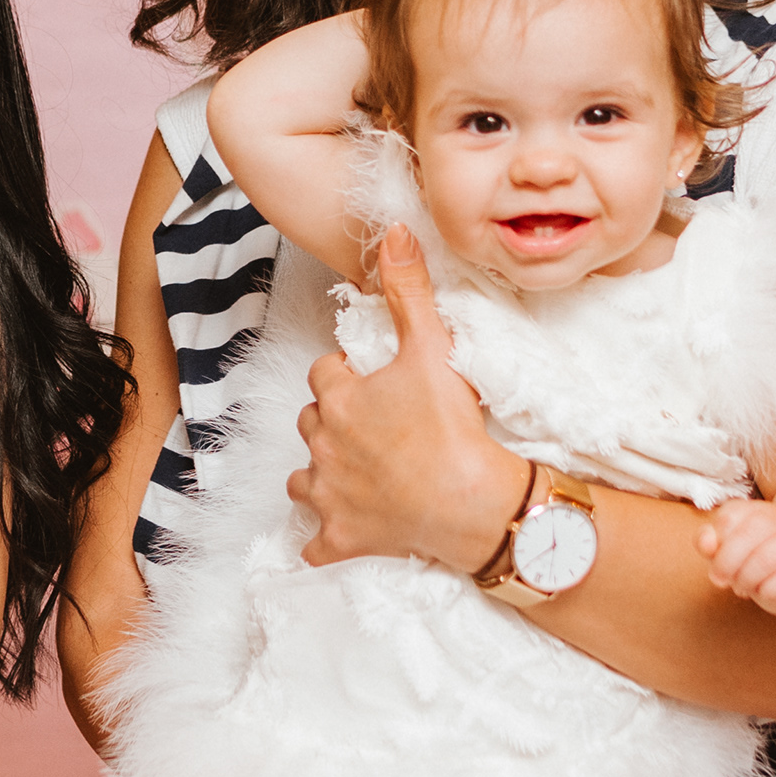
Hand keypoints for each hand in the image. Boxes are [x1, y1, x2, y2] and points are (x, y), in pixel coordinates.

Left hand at [291, 226, 522, 571]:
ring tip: (355, 471)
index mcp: (339, 399)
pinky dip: (325, 538)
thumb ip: (409, 291)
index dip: (347, 374)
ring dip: (320, 472)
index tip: (374, 381)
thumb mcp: (433, 349)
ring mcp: (329, 494)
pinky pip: (316, 543)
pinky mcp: (340, 537)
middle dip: (334, 420)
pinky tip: (343, 531)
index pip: (324, 374)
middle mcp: (323, 445)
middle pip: (312, 422)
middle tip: (374, 425)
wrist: (473, 503)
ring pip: (302, 478)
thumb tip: (394, 233)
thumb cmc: (453, 427)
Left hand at [700, 498, 775, 613]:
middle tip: (725, 579)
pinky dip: (766, 592)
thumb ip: (708, 542)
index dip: (715, 545)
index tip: (716, 558)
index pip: (727, 519)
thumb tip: (706, 544)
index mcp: (753, 510)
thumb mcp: (727, 547)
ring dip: (745, 581)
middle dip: (726, 564)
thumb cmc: (753, 559)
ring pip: (764, 561)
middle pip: (745, 537)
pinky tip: (765, 590)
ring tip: (744, 586)